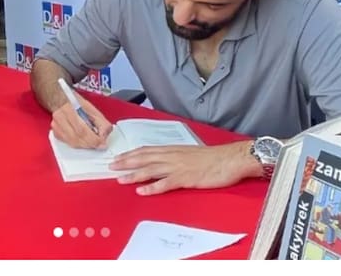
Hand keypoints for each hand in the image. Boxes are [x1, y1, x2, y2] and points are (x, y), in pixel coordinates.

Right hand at [51, 94, 112, 149]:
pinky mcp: (55, 132)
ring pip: (73, 143)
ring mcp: (56, 126)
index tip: (103, 143)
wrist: (60, 98)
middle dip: (91, 143)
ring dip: (85, 145)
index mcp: (69, 108)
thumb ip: (100, 121)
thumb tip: (104, 135)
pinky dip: (78, 144)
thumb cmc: (76, 102)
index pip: (82, 129)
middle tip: (100, 144)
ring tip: (93, 143)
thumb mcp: (91, 108)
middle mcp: (60, 118)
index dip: (94, 139)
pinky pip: (68, 143)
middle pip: (77, 138)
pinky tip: (83, 140)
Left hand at [109, 140, 252, 194]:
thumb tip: (165, 160)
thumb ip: (177, 156)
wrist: (230, 158)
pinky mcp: (186, 178)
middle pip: (144, 157)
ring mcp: (178, 166)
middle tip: (111, 166)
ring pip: (151, 169)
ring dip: (134, 174)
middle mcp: (172, 155)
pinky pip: (166, 183)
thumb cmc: (213, 157)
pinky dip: (152, 187)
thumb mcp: (190, 153)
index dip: (131, 153)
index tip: (118, 156)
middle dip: (126, 162)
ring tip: (120, 179)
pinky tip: (142, 191)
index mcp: (173, 149)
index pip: (147, 150)